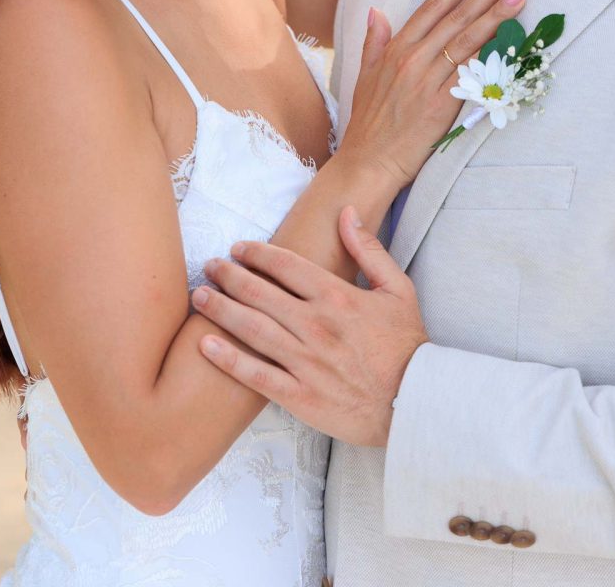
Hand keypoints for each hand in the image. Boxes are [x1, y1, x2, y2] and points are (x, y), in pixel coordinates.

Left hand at [194, 206, 425, 446]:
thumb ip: (369, 249)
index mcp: (337, 297)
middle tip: (209, 266)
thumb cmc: (406, 345)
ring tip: (199, 297)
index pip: (286, 265)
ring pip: (253, 330)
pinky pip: (257, 376)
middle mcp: (316, 326)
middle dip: (229, 276)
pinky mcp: (300, 396)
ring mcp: (306, 362)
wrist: (415, 401)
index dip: (257, 254)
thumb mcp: (398, 288)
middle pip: (260, 293)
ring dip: (221, 310)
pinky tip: (206, 345)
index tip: (238, 248)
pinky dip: (229, 359)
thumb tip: (347, 213)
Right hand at [341, 0, 526, 189]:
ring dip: (495, 15)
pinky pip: (469, 73)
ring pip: (466, 40)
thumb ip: (374, 42)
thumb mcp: (364, 76)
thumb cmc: (369, 123)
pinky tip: (508, 38)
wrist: (369, 162)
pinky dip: (489, 53)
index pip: (431, 9)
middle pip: (455, 18)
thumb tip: (377, 10)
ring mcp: (426, 81)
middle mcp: (411, 60)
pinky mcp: (441, 105)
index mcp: (395, 50)